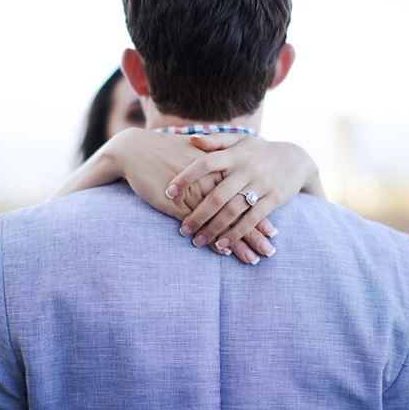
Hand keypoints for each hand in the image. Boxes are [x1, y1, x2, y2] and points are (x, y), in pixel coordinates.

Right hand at [107, 129, 276, 263]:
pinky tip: (223, 251)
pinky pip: (200, 225)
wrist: (135, 150)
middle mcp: (212, 181)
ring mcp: (195, 194)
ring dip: (238, 242)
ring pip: (223, 221)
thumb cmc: (166, 151)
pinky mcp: (178, 204)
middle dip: (255, 234)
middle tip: (270, 251)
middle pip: (239, 212)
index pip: (245, 197)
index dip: (260, 216)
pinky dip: (212, 238)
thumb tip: (230, 174)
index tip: (273, 232)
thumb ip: (216, 163)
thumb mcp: (195, 152)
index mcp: (220, 168)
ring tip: (253, 259)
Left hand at [165, 133, 325, 260]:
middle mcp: (246, 169)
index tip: (168, 192)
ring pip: (232, 211)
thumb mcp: (240, 140)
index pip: (205, 164)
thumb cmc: (260, 150)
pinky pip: (251, 220)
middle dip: (197, 215)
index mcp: (234, 154)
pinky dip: (236, 234)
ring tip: (198, 241)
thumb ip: (215, 140)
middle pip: (217, 195)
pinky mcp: (273, 199)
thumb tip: (191, 140)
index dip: (186, 177)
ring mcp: (260, 185)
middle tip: (182, 230)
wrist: (297, 159)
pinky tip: (222, 245)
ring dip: (214, 228)